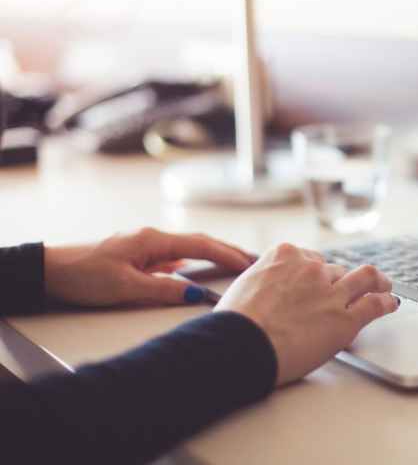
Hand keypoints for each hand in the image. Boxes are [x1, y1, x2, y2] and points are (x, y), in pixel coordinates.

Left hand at [44, 227, 254, 306]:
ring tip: (235, 263)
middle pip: (199, 241)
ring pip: (188, 247)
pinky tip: (198, 268)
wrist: (50, 270)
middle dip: (227, 250)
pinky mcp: (138, 255)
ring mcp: (145, 245)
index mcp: (153, 240)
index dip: (227, 254)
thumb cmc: (83, 275)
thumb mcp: (126, 287)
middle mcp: (152, 238)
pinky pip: (174, 255)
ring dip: (212, 254)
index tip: (249, 264)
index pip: (201, 245)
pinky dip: (194, 260)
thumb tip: (197, 294)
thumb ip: (163, 289)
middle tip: (253, 260)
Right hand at [215, 242, 397, 385]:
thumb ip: (263, 281)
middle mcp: (312, 268)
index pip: (311, 258)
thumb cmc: (235, 323)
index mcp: (285, 255)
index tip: (320, 279)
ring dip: (376, 281)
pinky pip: (375, 304)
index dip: (316, 272)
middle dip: (339, 282)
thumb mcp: (244, 286)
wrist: (241, 344)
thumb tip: (264, 291)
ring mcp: (331, 291)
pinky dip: (386, 302)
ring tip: (384, 285)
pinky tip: (390, 303)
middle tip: (345, 292)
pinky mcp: (345, 319)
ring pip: (364, 278)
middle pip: (335, 270)